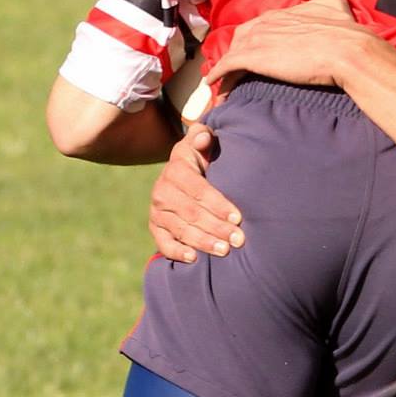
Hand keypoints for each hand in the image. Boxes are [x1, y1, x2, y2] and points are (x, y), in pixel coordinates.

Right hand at [148, 124, 243, 262]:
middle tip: (238, 239)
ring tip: (224, 251)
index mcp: (177, 169)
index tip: (238, 217)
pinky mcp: (156, 228)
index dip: (218, 204)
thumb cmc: (204, 160)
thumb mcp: (203, 144)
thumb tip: (203, 137)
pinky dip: (177, 252)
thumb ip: (204, 138)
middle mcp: (163, 190)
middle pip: (191, 212)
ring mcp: (157, 211)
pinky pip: (163, 243)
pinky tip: (194, 259)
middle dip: (216, 227)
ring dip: (203, 242)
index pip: (198, 189)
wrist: (186, 176)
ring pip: (181, 229)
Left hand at [215, 0, 375, 90]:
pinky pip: (227, 66)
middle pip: (241, 39)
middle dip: (238, 54)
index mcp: (280, 14)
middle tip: (239, 73)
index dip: (256, 41)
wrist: (346, 51)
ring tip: (227, 85)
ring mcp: (256, 40)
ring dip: (227, 69)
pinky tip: (214, 85)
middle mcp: (264, 23)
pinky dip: (218, 75)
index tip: (258, 55)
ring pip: (232, 53)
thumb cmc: (343, 30)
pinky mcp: (252, 58)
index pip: (258, 27)